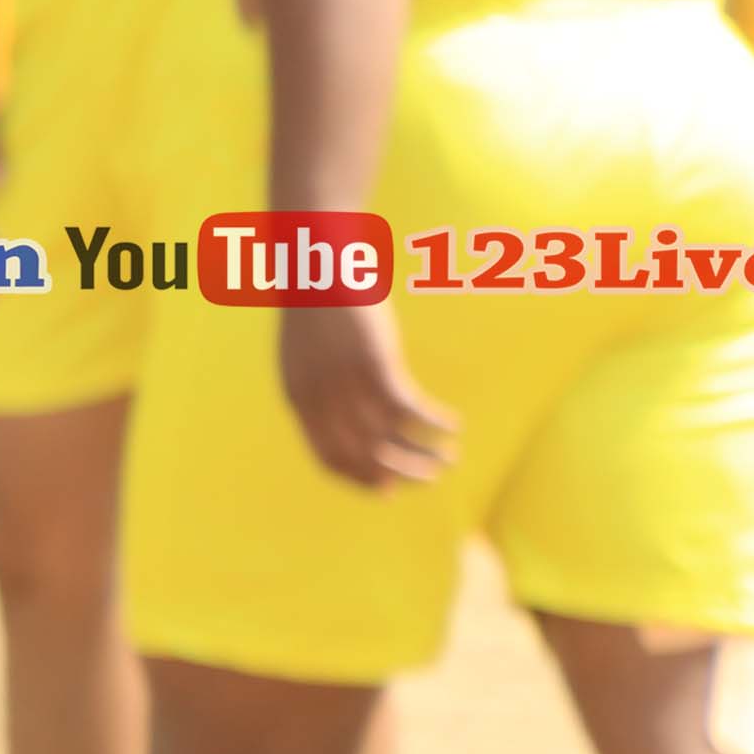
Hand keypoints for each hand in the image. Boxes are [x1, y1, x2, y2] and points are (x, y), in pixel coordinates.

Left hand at [277, 301, 453, 488]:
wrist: (314, 263)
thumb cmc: (315, 309)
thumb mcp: (304, 357)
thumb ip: (317, 391)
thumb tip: (343, 420)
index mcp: (299, 399)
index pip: (329, 459)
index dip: (361, 480)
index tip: (388, 490)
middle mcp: (321, 399)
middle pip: (364, 458)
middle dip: (400, 476)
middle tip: (430, 478)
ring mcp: (346, 383)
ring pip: (389, 440)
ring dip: (423, 456)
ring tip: (448, 457)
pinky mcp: (375, 363)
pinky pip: (409, 410)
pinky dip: (433, 423)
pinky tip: (454, 424)